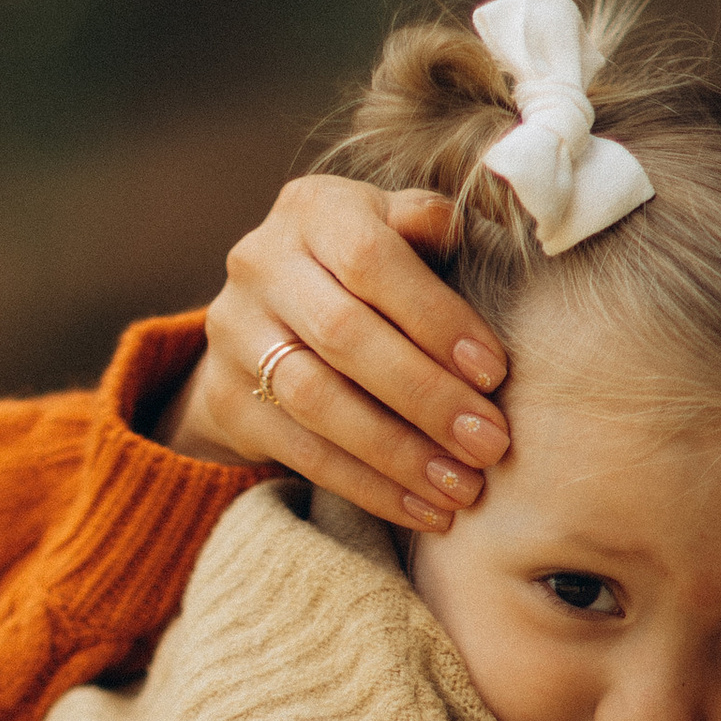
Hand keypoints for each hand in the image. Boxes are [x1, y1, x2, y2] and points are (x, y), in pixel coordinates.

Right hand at [157, 177, 511, 533]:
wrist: (266, 320)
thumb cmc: (367, 273)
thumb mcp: (394, 232)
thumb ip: (428, 227)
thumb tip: (462, 228)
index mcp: (313, 210)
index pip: (371, 259)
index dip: (434, 317)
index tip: (493, 373)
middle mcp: (261, 263)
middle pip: (343, 335)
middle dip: (425, 396)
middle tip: (488, 444)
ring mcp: (235, 333)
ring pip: (317, 401)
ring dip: (398, 453)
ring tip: (461, 488)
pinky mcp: (227, 400)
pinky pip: (301, 453)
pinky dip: (368, 487)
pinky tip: (422, 510)